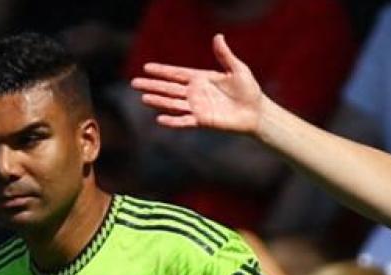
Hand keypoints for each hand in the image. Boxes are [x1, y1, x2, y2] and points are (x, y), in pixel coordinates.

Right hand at [132, 34, 264, 133]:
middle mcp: (195, 93)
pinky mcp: (203, 121)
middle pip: (169, 88)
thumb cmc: (248, 90)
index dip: (162, 71)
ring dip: (158, 101)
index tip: (146, 68)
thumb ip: (224, 55)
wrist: (256, 112)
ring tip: (143, 98)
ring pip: (173, 103)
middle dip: (152, 85)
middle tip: (134, 83)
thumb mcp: (237, 69)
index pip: (177, 73)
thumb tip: (218, 36)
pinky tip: (160, 119)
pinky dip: (173, 121)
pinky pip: (184, 121)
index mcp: (201, 78)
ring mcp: (197, 107)